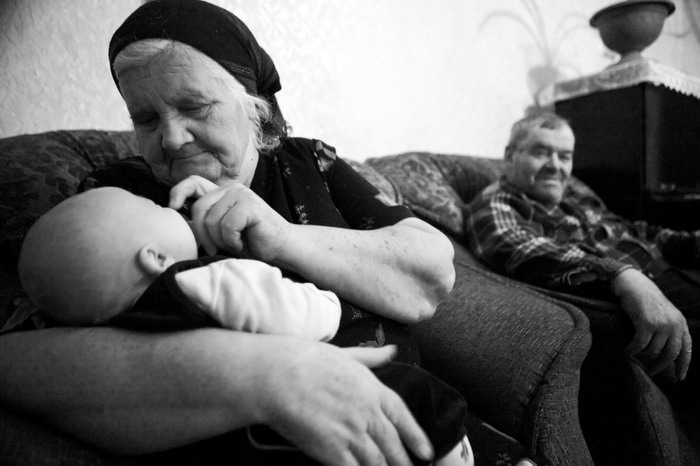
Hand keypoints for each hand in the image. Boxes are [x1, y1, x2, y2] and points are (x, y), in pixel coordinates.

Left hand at [170, 177, 290, 259]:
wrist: (281, 248)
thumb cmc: (252, 242)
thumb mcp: (221, 231)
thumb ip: (205, 222)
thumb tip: (177, 223)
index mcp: (222, 193)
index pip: (192, 183)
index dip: (178, 192)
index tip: (172, 208)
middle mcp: (230, 190)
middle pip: (198, 209)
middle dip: (203, 234)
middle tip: (215, 248)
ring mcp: (241, 195)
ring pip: (212, 220)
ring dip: (220, 240)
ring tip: (234, 244)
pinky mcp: (250, 205)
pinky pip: (227, 225)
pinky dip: (232, 241)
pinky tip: (243, 243)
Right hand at [258, 342, 433, 465]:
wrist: (279, 376)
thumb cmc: (306, 361)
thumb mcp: (346, 354)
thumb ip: (372, 357)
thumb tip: (393, 351)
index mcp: (372, 389)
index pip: (402, 416)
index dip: (416, 436)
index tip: (426, 451)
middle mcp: (368, 413)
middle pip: (392, 444)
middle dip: (403, 461)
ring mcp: (352, 433)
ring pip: (377, 462)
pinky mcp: (333, 451)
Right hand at [612, 268, 691, 379]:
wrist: (634, 284)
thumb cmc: (646, 299)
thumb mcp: (664, 314)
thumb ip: (668, 330)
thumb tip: (665, 353)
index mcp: (681, 323)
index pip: (686, 349)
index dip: (684, 365)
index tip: (679, 378)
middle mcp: (674, 324)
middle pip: (671, 353)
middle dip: (661, 366)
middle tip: (652, 371)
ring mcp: (661, 324)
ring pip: (653, 350)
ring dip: (642, 357)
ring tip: (633, 356)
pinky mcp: (646, 324)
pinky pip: (640, 345)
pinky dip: (632, 350)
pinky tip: (626, 351)